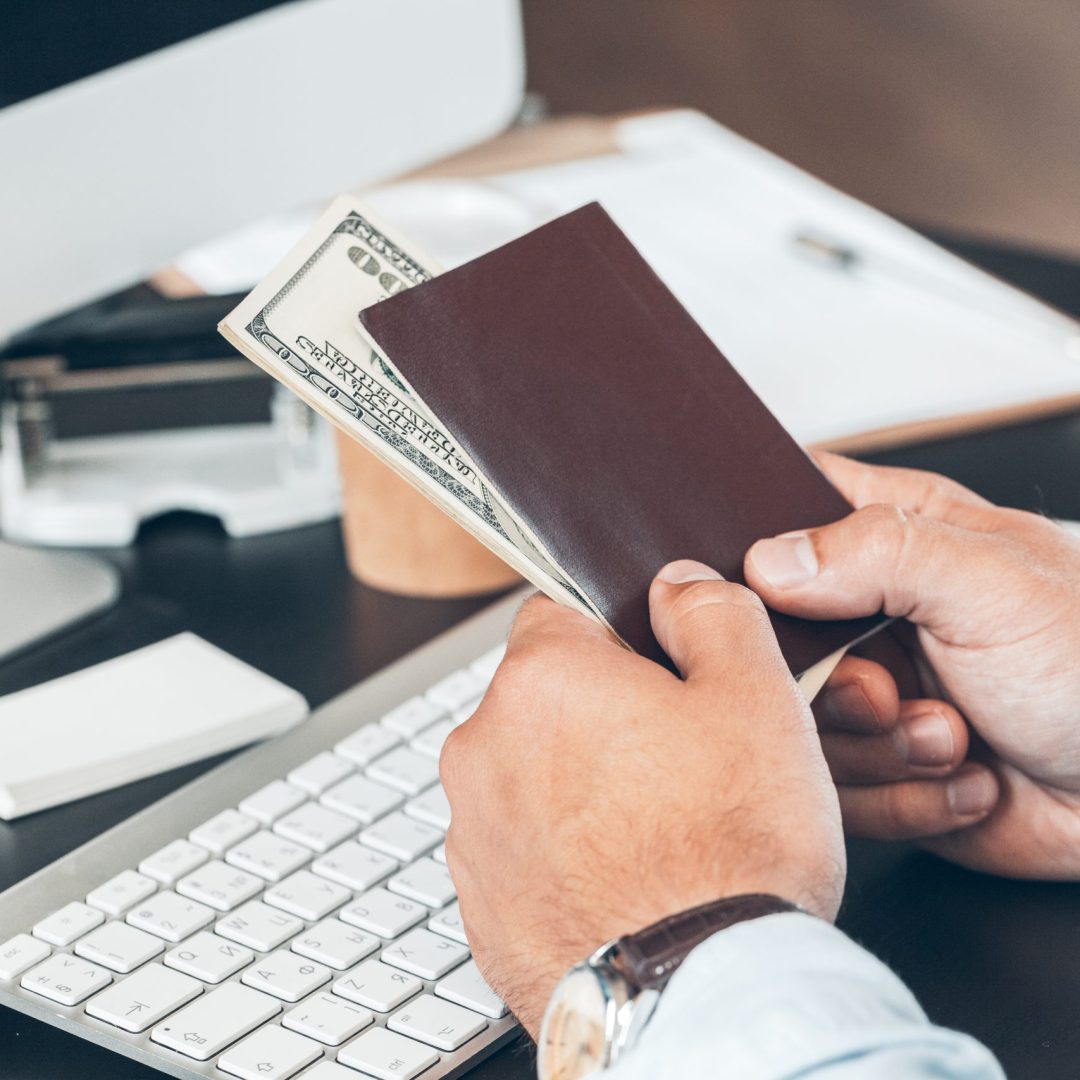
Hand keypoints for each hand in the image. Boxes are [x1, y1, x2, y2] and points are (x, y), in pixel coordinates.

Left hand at [440, 562, 844, 1034]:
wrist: (701, 998)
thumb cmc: (731, 849)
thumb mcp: (755, 695)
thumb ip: (710, 612)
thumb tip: (673, 585)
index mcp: (541, 679)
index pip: (563, 611)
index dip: (623, 637)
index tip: (661, 675)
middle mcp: (483, 748)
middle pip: (545, 697)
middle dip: (602, 713)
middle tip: (676, 760)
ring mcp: (473, 833)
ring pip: (531, 774)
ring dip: (580, 785)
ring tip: (656, 830)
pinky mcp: (481, 905)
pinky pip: (522, 849)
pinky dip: (563, 853)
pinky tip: (625, 879)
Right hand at [745, 452, 1079, 877]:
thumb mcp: (991, 584)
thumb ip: (876, 552)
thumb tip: (769, 558)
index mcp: (897, 538)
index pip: (788, 508)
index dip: (753, 542)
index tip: (759, 587)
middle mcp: (871, 616)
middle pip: (770, 635)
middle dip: (829, 681)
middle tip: (886, 689)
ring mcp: (871, 695)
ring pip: (797, 722)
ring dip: (880, 746)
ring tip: (952, 734)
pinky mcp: (878, 770)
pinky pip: (836, 791)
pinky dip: (903, 796)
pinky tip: (965, 776)